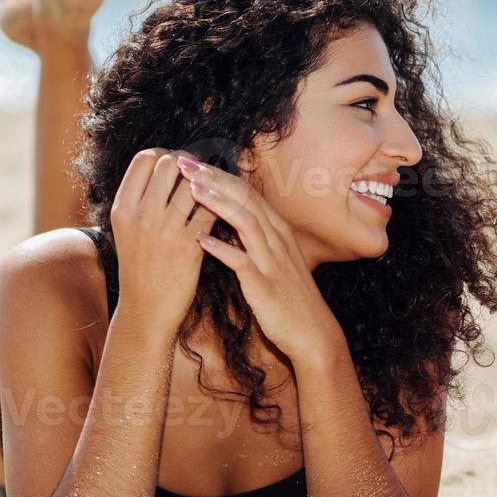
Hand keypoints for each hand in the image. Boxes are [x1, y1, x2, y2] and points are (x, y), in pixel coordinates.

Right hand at [108, 148, 217, 334]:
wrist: (146, 309)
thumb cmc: (141, 266)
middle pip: (170, 163)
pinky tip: (226, 209)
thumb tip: (164, 164)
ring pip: (195, 184)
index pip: (145, 159)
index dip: (166, 154)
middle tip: (203, 174)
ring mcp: (164, 229)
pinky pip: (213, 210)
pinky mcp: (189, 245)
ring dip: (209, 183)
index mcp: (122, 208)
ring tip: (216, 189)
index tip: (179, 165)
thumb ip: (140, 199)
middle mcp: (141, 214)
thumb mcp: (128, 230)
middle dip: (191, 164)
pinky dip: (221, 205)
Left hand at [176, 155, 342, 363]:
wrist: (313, 334)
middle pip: (246, 199)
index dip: (219, 174)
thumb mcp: (275, 260)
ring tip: (191, 188)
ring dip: (218, 203)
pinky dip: (222, 249)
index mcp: (279, 232)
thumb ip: (256, 238)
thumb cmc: (290, 298)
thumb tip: (230, 219)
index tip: (192, 162)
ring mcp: (273, 262)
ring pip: (246, 222)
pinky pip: (242, 263)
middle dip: (214, 178)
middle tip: (184, 162)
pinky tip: (200, 240)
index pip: (247, 192)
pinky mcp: (266, 287)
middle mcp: (278, 240)